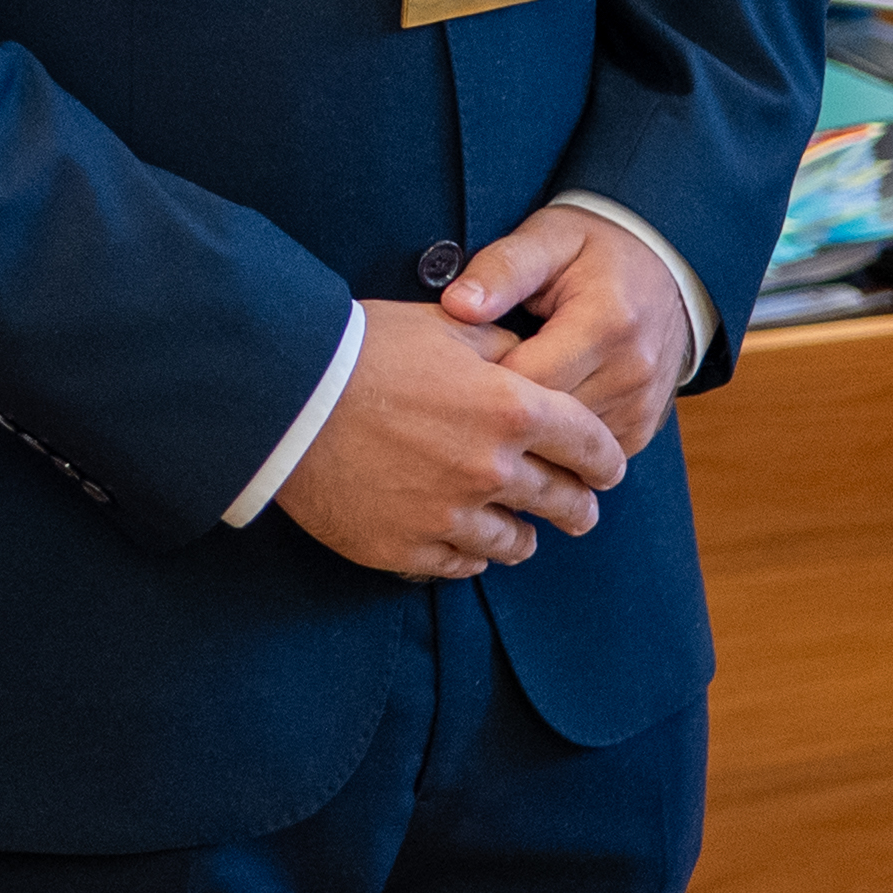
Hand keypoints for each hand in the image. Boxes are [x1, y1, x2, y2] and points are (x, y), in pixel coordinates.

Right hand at [273, 302, 627, 580]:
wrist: (285, 395)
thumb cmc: (364, 348)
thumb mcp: (446, 327)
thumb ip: (503, 349)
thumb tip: (532, 363)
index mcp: (510, 409)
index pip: (590, 446)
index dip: (606, 460)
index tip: (608, 469)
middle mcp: (490, 470)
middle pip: (563, 503)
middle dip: (578, 506)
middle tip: (579, 509)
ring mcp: (449, 516)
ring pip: (515, 543)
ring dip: (523, 534)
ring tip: (518, 529)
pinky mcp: (407, 549)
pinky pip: (461, 565)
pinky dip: (468, 552)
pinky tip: (462, 539)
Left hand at [441, 203, 693, 457]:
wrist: (667, 268)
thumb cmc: (593, 248)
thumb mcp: (547, 238)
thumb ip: (502, 268)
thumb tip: (457, 304)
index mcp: (606, 324)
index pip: (525, 380)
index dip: (481, 377)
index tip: (459, 363)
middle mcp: (632, 373)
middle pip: (544, 423)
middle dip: (500, 410)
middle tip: (470, 385)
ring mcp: (641, 408)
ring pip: (562, 448)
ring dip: (528, 432)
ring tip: (503, 398)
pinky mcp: (641, 430)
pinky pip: (582, 457)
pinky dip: (555, 443)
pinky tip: (535, 415)